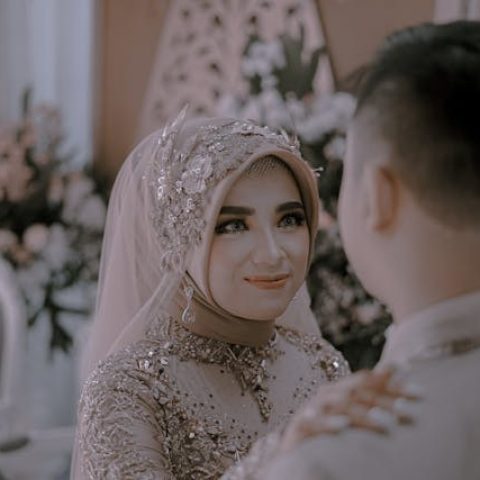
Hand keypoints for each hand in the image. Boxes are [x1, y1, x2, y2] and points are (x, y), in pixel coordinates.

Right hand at [279, 367, 420, 453]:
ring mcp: (313, 408)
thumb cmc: (327, 426)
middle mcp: (327, 394)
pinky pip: (312, 422)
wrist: (294, 445)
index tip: (419, 393)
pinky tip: (343, 427)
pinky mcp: (300, 426)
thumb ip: (370, 392)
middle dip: (384, 401)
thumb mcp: (350, 409)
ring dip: (362, 413)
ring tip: (384, 423)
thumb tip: (399, 368)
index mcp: (340, 388)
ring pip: (339, 405)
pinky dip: (327, 423)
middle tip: (408, 412)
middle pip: (357, 392)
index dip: (393, 384)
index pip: (368, 380)